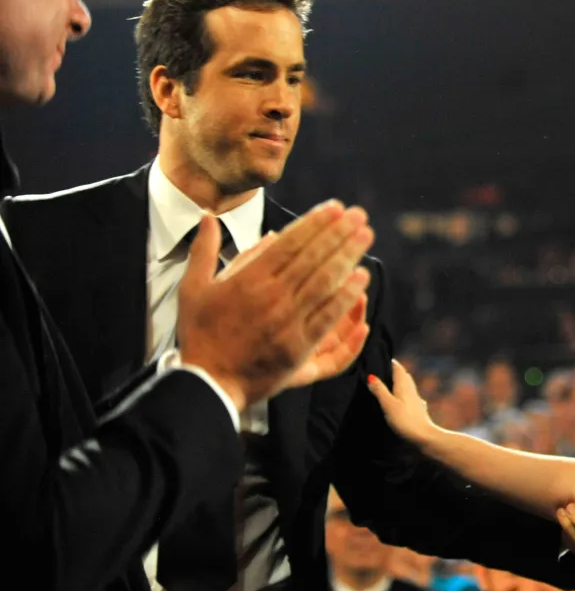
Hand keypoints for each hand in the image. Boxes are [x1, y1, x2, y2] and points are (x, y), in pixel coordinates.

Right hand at [177, 201, 373, 409]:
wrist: (207, 382)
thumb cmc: (200, 335)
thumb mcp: (192, 288)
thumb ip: (203, 250)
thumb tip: (209, 216)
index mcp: (248, 280)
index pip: (290, 243)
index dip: (315, 223)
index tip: (335, 208)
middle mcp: (272, 297)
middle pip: (313, 258)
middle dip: (339, 233)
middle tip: (360, 215)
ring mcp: (288, 322)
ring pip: (324, 283)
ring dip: (348, 258)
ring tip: (365, 237)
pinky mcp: (299, 348)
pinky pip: (328, 318)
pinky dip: (345, 298)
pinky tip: (361, 280)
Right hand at [366, 358, 439, 448]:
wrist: (425, 438)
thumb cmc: (405, 421)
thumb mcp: (388, 405)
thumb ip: (380, 390)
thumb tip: (371, 376)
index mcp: (404, 386)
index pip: (398, 368)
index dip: (391, 363)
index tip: (381, 358)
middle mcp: (412, 390)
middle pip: (404, 376)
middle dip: (395, 371)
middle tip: (383, 369)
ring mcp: (416, 400)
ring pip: (408, 386)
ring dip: (400, 382)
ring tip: (389, 384)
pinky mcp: (418, 410)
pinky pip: (410, 397)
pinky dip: (404, 394)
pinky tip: (402, 400)